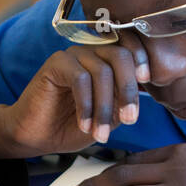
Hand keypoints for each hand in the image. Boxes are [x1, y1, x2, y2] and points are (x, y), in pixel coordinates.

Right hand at [0, 41, 150, 157]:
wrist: (37, 136)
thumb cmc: (73, 125)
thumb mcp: (108, 117)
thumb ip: (123, 102)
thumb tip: (142, 94)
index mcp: (107, 60)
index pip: (130, 49)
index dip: (142, 60)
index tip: (148, 81)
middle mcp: (91, 52)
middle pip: (120, 57)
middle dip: (128, 90)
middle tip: (130, 119)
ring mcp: (73, 55)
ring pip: (102, 71)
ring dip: (104, 107)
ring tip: (101, 133)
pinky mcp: (56, 63)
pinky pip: (80, 78)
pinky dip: (86, 105)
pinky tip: (84, 125)